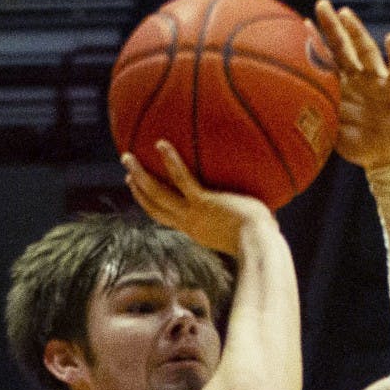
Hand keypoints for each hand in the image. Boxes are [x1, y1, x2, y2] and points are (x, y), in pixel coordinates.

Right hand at [121, 141, 274, 257]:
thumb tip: (262, 205)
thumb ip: (243, 215)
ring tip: (127, 157)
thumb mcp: (246, 227)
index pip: (166, 217)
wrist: (260, 246)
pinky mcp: (203, 203)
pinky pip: (182, 179)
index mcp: (195, 230)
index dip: (150, 203)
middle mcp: (188, 224)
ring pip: (158, 194)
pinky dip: (171, 162)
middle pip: (154, 206)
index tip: (139, 189)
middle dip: (138, 188)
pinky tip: (161, 144)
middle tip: (127, 171)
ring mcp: (193, 214)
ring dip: (141, 176)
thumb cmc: (261, 239)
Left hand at [314, 0, 389, 171]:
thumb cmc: (362, 146)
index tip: (300, 25)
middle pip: (345, 46)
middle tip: (320, 4)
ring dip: (357, 32)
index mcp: (345, 87)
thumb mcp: (335, 135)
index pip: (328, 60)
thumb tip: (293, 119)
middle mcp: (361, 78)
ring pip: (367, 51)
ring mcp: (379, 81)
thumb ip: (320, 121)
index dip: (316, 44)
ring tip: (346, 15)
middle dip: (333, 26)